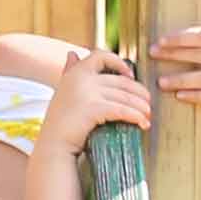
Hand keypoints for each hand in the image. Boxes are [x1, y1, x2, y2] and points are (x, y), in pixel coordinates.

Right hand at [35, 44, 154, 145]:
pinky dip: (136, 117)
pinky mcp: (93, 109)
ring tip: (148, 115)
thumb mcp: (63, 91)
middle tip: (147, 103)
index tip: (129, 75)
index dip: (119, 62)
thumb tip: (72, 53)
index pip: (100, 55)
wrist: (53, 146)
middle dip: (139, 92)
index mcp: (75, 72)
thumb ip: (69, 72)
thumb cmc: (60, 123)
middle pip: (120, 81)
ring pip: (124, 96)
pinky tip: (143, 123)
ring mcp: (87, 93)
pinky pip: (122, 110)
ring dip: (141, 106)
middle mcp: (81, 78)